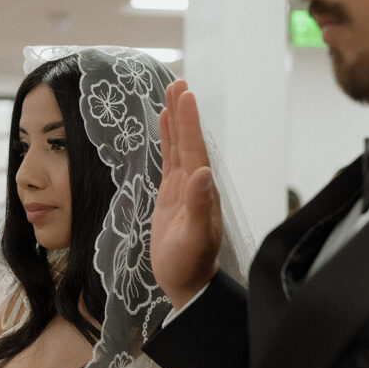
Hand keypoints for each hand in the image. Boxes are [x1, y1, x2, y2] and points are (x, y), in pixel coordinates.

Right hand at [151, 81, 221, 308]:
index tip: (184, 95)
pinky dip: (168, 140)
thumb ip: (198, 207)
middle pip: (188, 141)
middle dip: (183, 112)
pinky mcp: (171, 195)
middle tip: (178, 82)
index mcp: (200, 191)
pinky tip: (165, 125)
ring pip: (179, 146)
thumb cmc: (189, 265)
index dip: (189, 122)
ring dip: (176, 120)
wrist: (188, 284)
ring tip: (171, 92)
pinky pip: (169, 160)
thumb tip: (203, 173)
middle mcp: (195, 184)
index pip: (194, 149)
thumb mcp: (193, 239)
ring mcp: (183, 188)